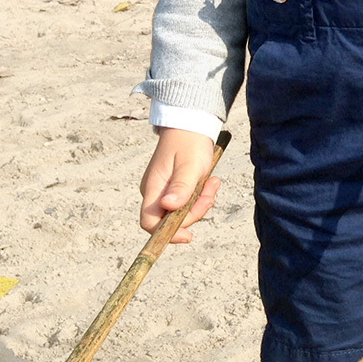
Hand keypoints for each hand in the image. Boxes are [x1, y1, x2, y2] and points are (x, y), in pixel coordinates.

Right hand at [139, 127, 219, 243]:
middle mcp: (155, 193)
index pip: (150, 222)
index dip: (166, 233)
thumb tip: (169, 207)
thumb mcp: (189, 165)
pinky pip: (189, 202)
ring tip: (213, 182)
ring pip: (183, 211)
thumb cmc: (188, 143)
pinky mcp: (176, 188)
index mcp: (153, 189)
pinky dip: (201, 195)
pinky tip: (210, 181)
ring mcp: (165, 191)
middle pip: (170, 220)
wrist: (190, 125)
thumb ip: (181, 187)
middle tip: (209, 194)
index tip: (188, 235)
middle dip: (194, 212)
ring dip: (201, 201)